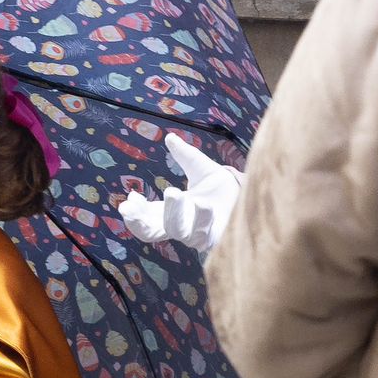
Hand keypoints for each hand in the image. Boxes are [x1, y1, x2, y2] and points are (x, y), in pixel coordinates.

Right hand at [117, 134, 243, 253]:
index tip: (127, 200)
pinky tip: (202, 204)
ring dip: (172, 213)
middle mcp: (179, 227)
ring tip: (173, 192)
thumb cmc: (221, 187)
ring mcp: (196, 236)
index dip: (132, 215)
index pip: (144, 219)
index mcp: (170, 211)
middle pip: (151, 233)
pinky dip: (201, 218)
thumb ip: (185, 155)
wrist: (250, 197)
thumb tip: (170, 137)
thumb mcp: (200, 168)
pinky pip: (203, 234)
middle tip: (132, 203)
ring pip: (176, 231)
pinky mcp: (213, 240)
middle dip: (140, 221)